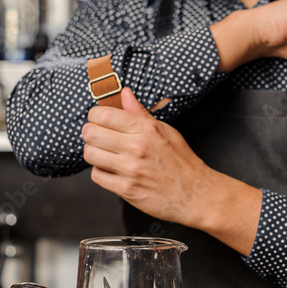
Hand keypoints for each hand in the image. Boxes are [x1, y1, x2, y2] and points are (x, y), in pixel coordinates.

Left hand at [82, 88, 261, 254]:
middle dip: (91, 134)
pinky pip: (97, 176)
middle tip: (99, 138)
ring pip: (90, 154)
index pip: (102, 114)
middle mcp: (137, 147)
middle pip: (90, 133)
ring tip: (106, 155)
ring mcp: (130, 169)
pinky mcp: (126, 189)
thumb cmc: (182, 162)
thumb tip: (125, 94)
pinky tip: (112, 171)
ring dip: (94, 154)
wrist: (196, 194)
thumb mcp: (165, 130)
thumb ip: (140, 113)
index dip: (95, 116)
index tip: (100, 121)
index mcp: (146, 129)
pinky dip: (101, 173)